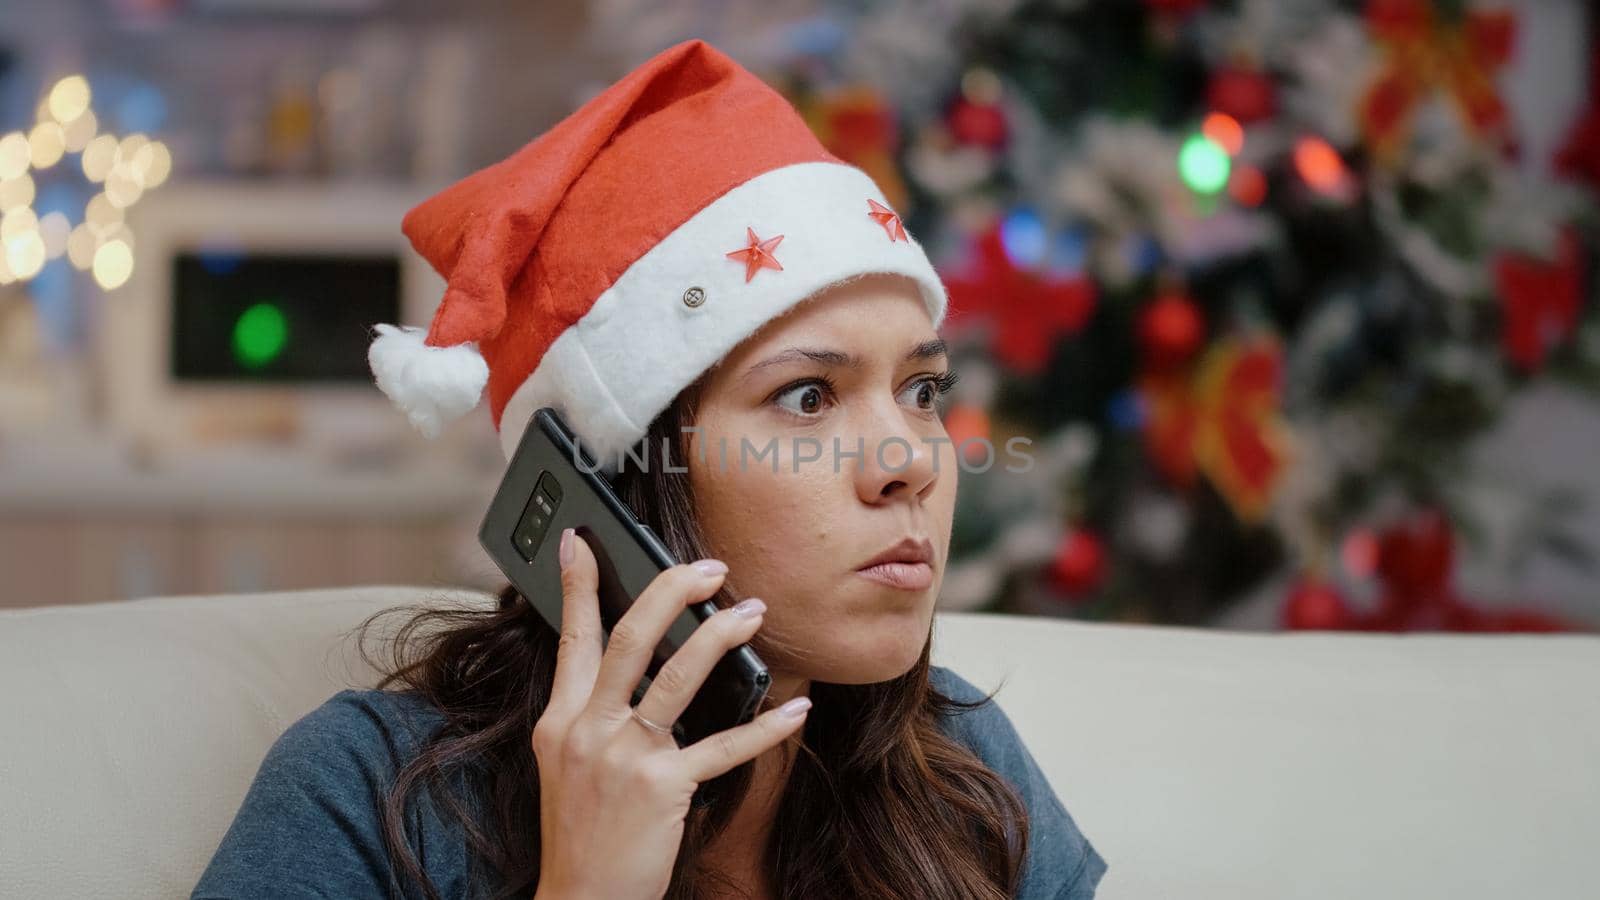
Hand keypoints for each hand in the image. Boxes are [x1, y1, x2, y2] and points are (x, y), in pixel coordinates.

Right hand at [530, 528, 809, 899]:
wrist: (580, 898)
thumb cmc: (581, 830)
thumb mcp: (565, 762)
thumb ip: (589, 711)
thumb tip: (629, 664)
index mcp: (561, 719)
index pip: (572, 637)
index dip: (577, 584)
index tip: (581, 540)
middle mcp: (588, 729)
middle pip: (630, 638)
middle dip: (672, 592)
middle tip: (710, 568)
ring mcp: (625, 758)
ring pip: (677, 677)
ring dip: (720, 637)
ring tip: (752, 613)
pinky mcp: (664, 789)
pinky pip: (723, 747)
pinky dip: (765, 726)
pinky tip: (794, 709)